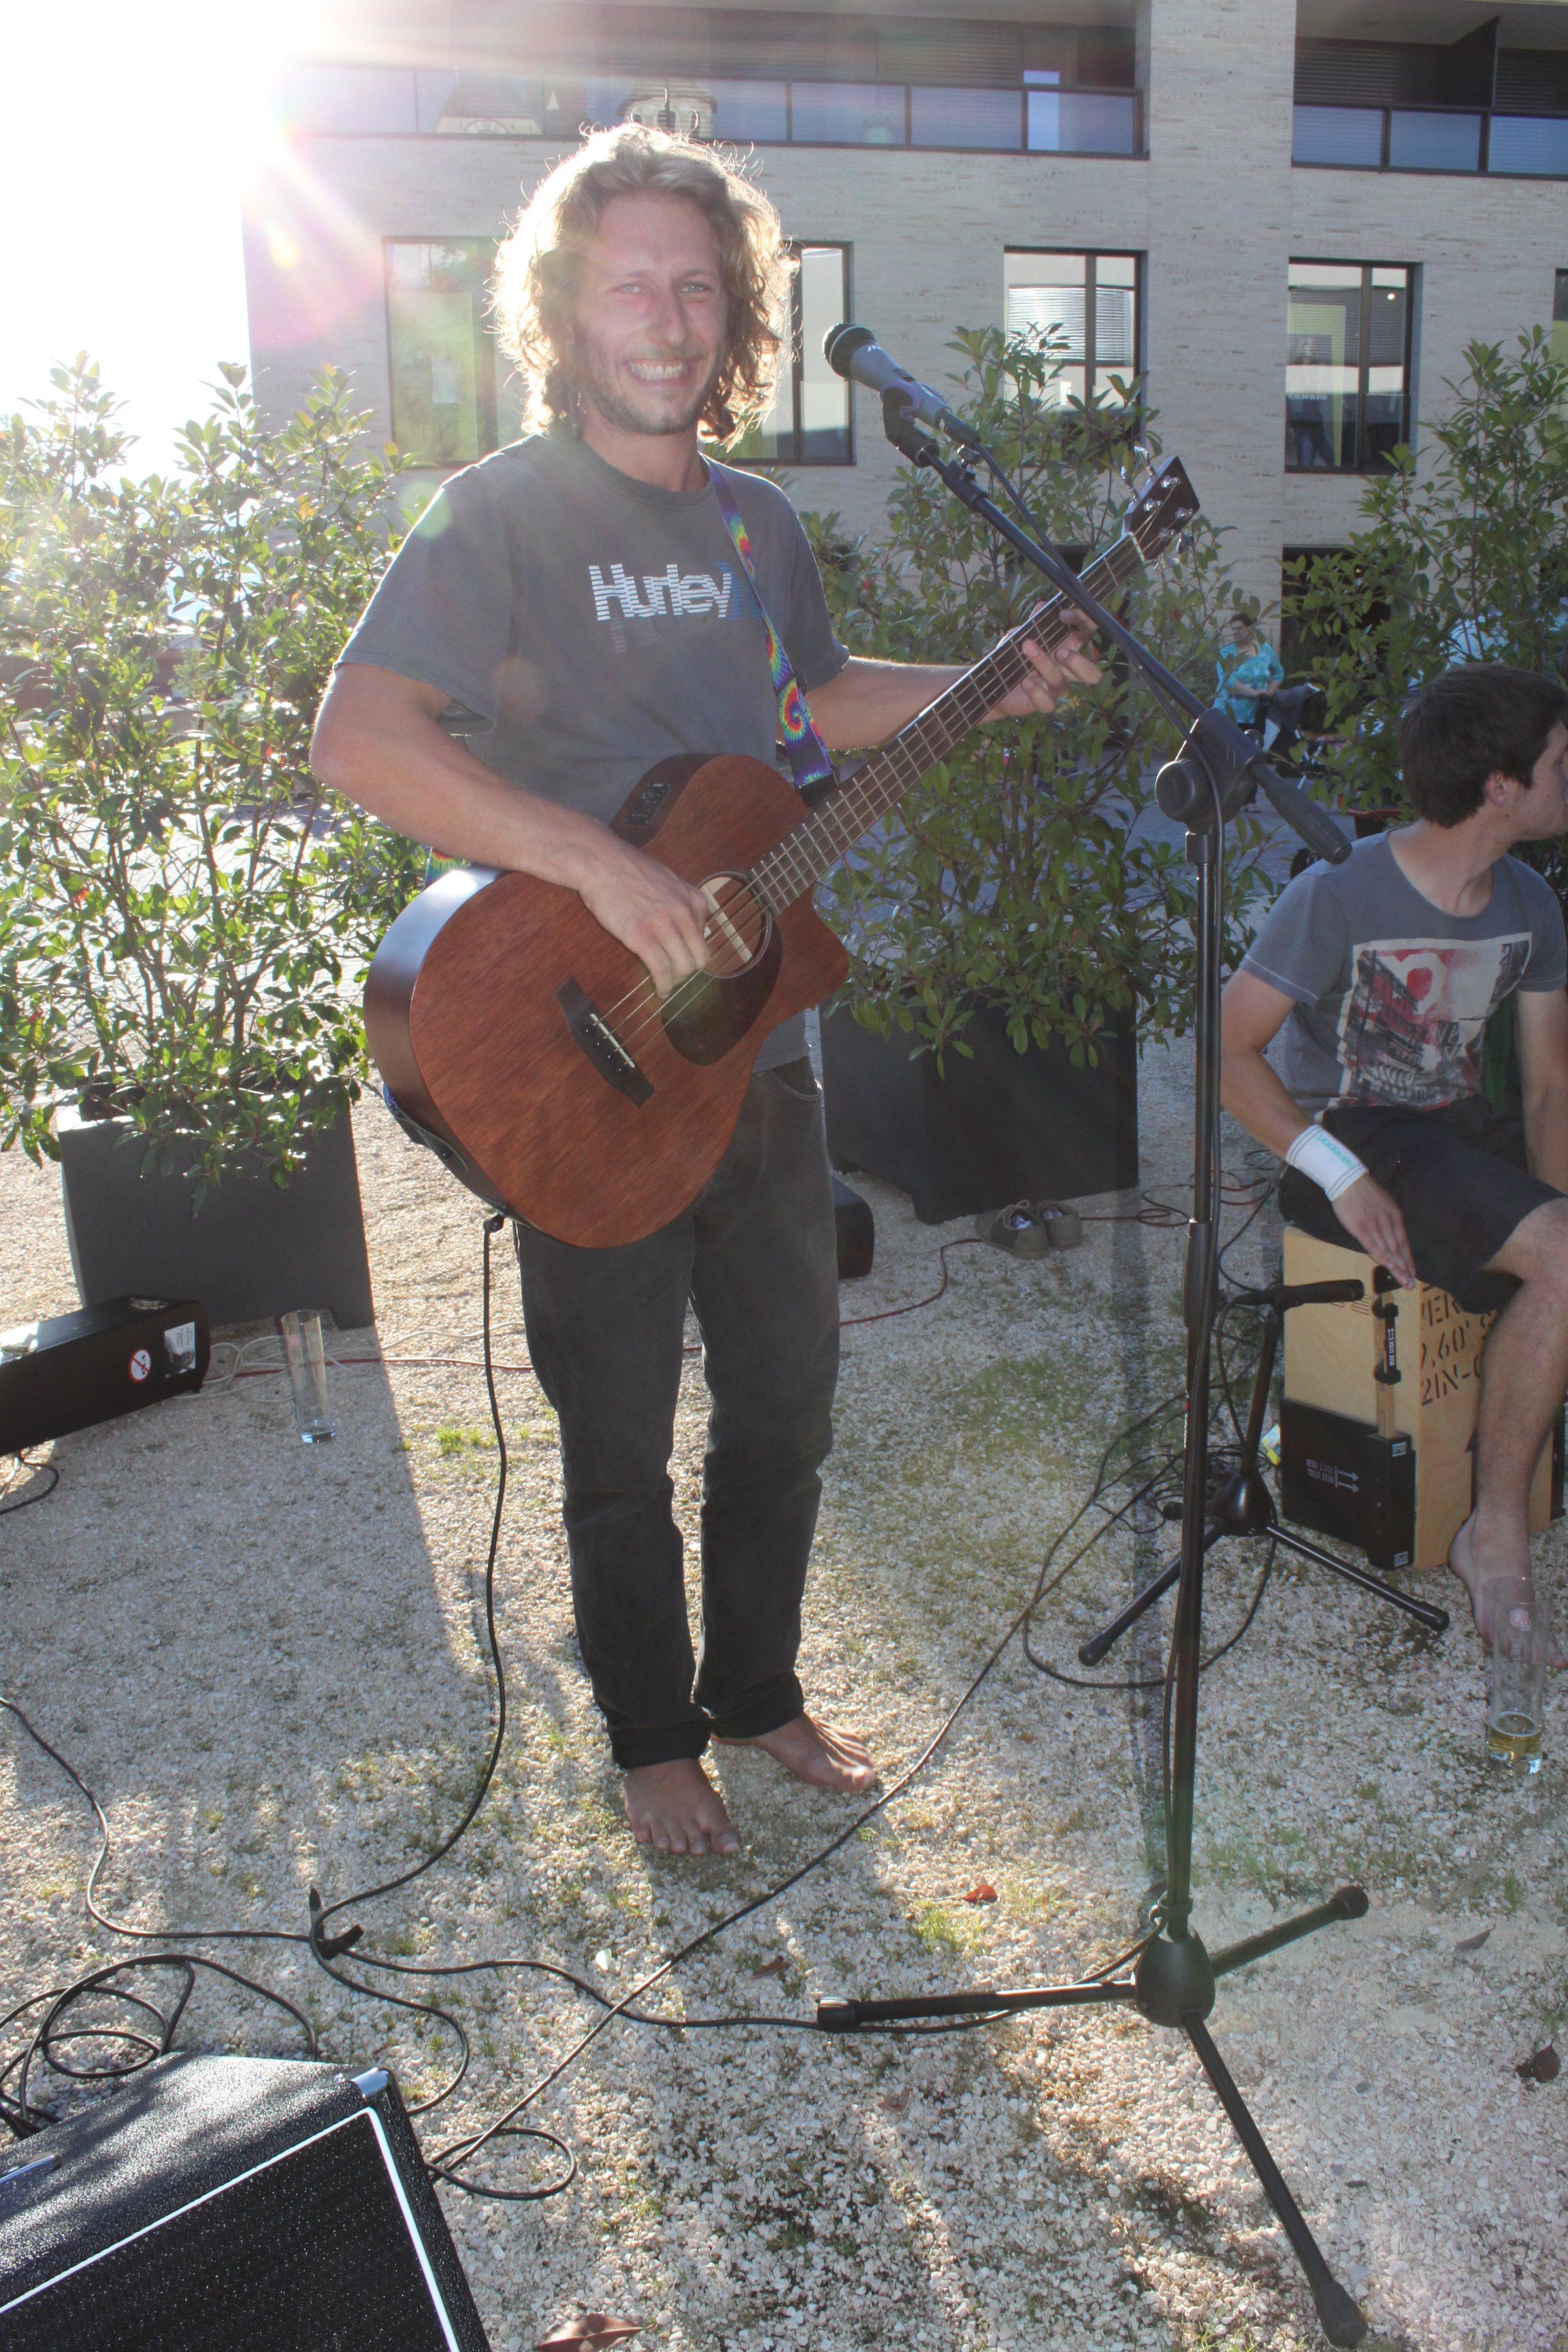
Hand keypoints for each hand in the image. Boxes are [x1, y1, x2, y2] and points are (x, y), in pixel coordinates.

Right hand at [572, 837, 710, 999]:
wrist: (601, 862)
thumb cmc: (628, 871)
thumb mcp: (668, 882)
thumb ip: (681, 904)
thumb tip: (687, 929)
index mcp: (694, 900)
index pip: (704, 940)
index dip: (691, 954)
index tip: (679, 959)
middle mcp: (684, 912)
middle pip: (699, 958)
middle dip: (687, 972)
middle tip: (673, 976)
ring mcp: (664, 925)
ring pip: (683, 967)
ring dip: (675, 981)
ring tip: (665, 984)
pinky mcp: (642, 936)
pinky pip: (662, 970)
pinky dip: (664, 986)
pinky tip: (660, 991)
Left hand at [984, 617, 1101, 720]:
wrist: (995, 682)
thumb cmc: (1014, 655)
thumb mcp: (1020, 635)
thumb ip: (1033, 624)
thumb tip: (1042, 606)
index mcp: (1067, 647)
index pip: (1087, 633)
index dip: (1083, 621)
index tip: (1064, 614)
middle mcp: (1067, 670)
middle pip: (1092, 674)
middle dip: (1078, 662)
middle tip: (1059, 652)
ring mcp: (1056, 688)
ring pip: (1062, 683)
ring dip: (1044, 664)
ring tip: (1027, 649)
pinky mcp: (1044, 703)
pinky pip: (1047, 703)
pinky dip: (1036, 692)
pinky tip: (1026, 682)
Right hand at [1330, 1172, 1418, 1288]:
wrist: (1349, 1181)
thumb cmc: (1365, 1192)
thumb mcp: (1385, 1203)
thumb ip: (1389, 1218)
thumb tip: (1394, 1232)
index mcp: (1395, 1216)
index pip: (1404, 1242)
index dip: (1408, 1259)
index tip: (1412, 1272)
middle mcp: (1388, 1222)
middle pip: (1398, 1249)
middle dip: (1405, 1268)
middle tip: (1410, 1284)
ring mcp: (1375, 1226)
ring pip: (1388, 1250)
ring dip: (1396, 1267)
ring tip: (1402, 1281)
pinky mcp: (1360, 1229)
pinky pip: (1373, 1246)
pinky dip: (1382, 1258)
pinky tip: (1388, 1267)